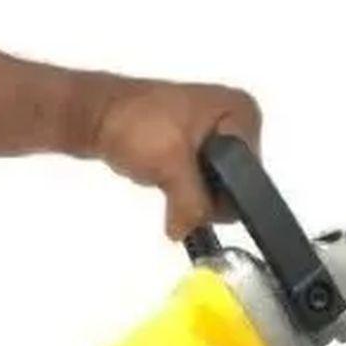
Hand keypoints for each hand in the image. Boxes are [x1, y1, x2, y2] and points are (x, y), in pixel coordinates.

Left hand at [89, 77, 261, 239]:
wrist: (95, 114)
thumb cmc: (135, 123)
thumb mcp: (171, 165)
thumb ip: (191, 203)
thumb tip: (186, 233)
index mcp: (242, 113)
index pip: (250, 176)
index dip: (220, 191)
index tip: (188, 185)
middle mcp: (237, 121)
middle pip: (236, 187)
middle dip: (202, 194)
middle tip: (171, 177)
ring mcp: (217, 135)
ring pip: (216, 191)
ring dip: (188, 192)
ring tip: (163, 172)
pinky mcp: (197, 149)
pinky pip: (200, 185)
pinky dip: (181, 188)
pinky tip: (162, 175)